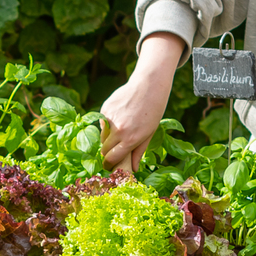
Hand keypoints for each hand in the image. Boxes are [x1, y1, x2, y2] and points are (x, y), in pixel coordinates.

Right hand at [98, 34, 185, 172]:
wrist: (148, 86)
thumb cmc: (153, 111)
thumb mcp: (149, 134)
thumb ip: (138, 152)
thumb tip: (134, 169)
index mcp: (131, 139)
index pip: (112, 158)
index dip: (109, 164)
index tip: (109, 166)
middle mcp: (118, 130)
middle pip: (104, 149)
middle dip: (108, 152)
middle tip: (114, 151)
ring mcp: (109, 118)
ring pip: (102, 136)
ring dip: (108, 138)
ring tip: (122, 129)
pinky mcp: (104, 109)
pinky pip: (102, 123)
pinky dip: (108, 124)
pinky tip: (120, 116)